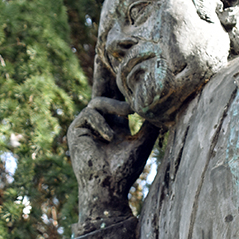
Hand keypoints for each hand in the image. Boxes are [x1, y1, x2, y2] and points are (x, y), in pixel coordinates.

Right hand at [68, 61, 158, 233]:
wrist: (109, 188)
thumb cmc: (127, 170)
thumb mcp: (143, 142)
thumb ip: (149, 124)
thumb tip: (163, 107)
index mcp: (114, 124)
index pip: (117, 98)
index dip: (119, 82)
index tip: (123, 64)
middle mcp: (99, 122)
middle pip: (102, 91)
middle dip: (106, 73)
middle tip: (111, 50)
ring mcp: (85, 125)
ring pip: (99, 102)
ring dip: (116, 108)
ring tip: (129, 118)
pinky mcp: (75, 130)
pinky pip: (89, 113)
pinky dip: (103, 124)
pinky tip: (110, 138)